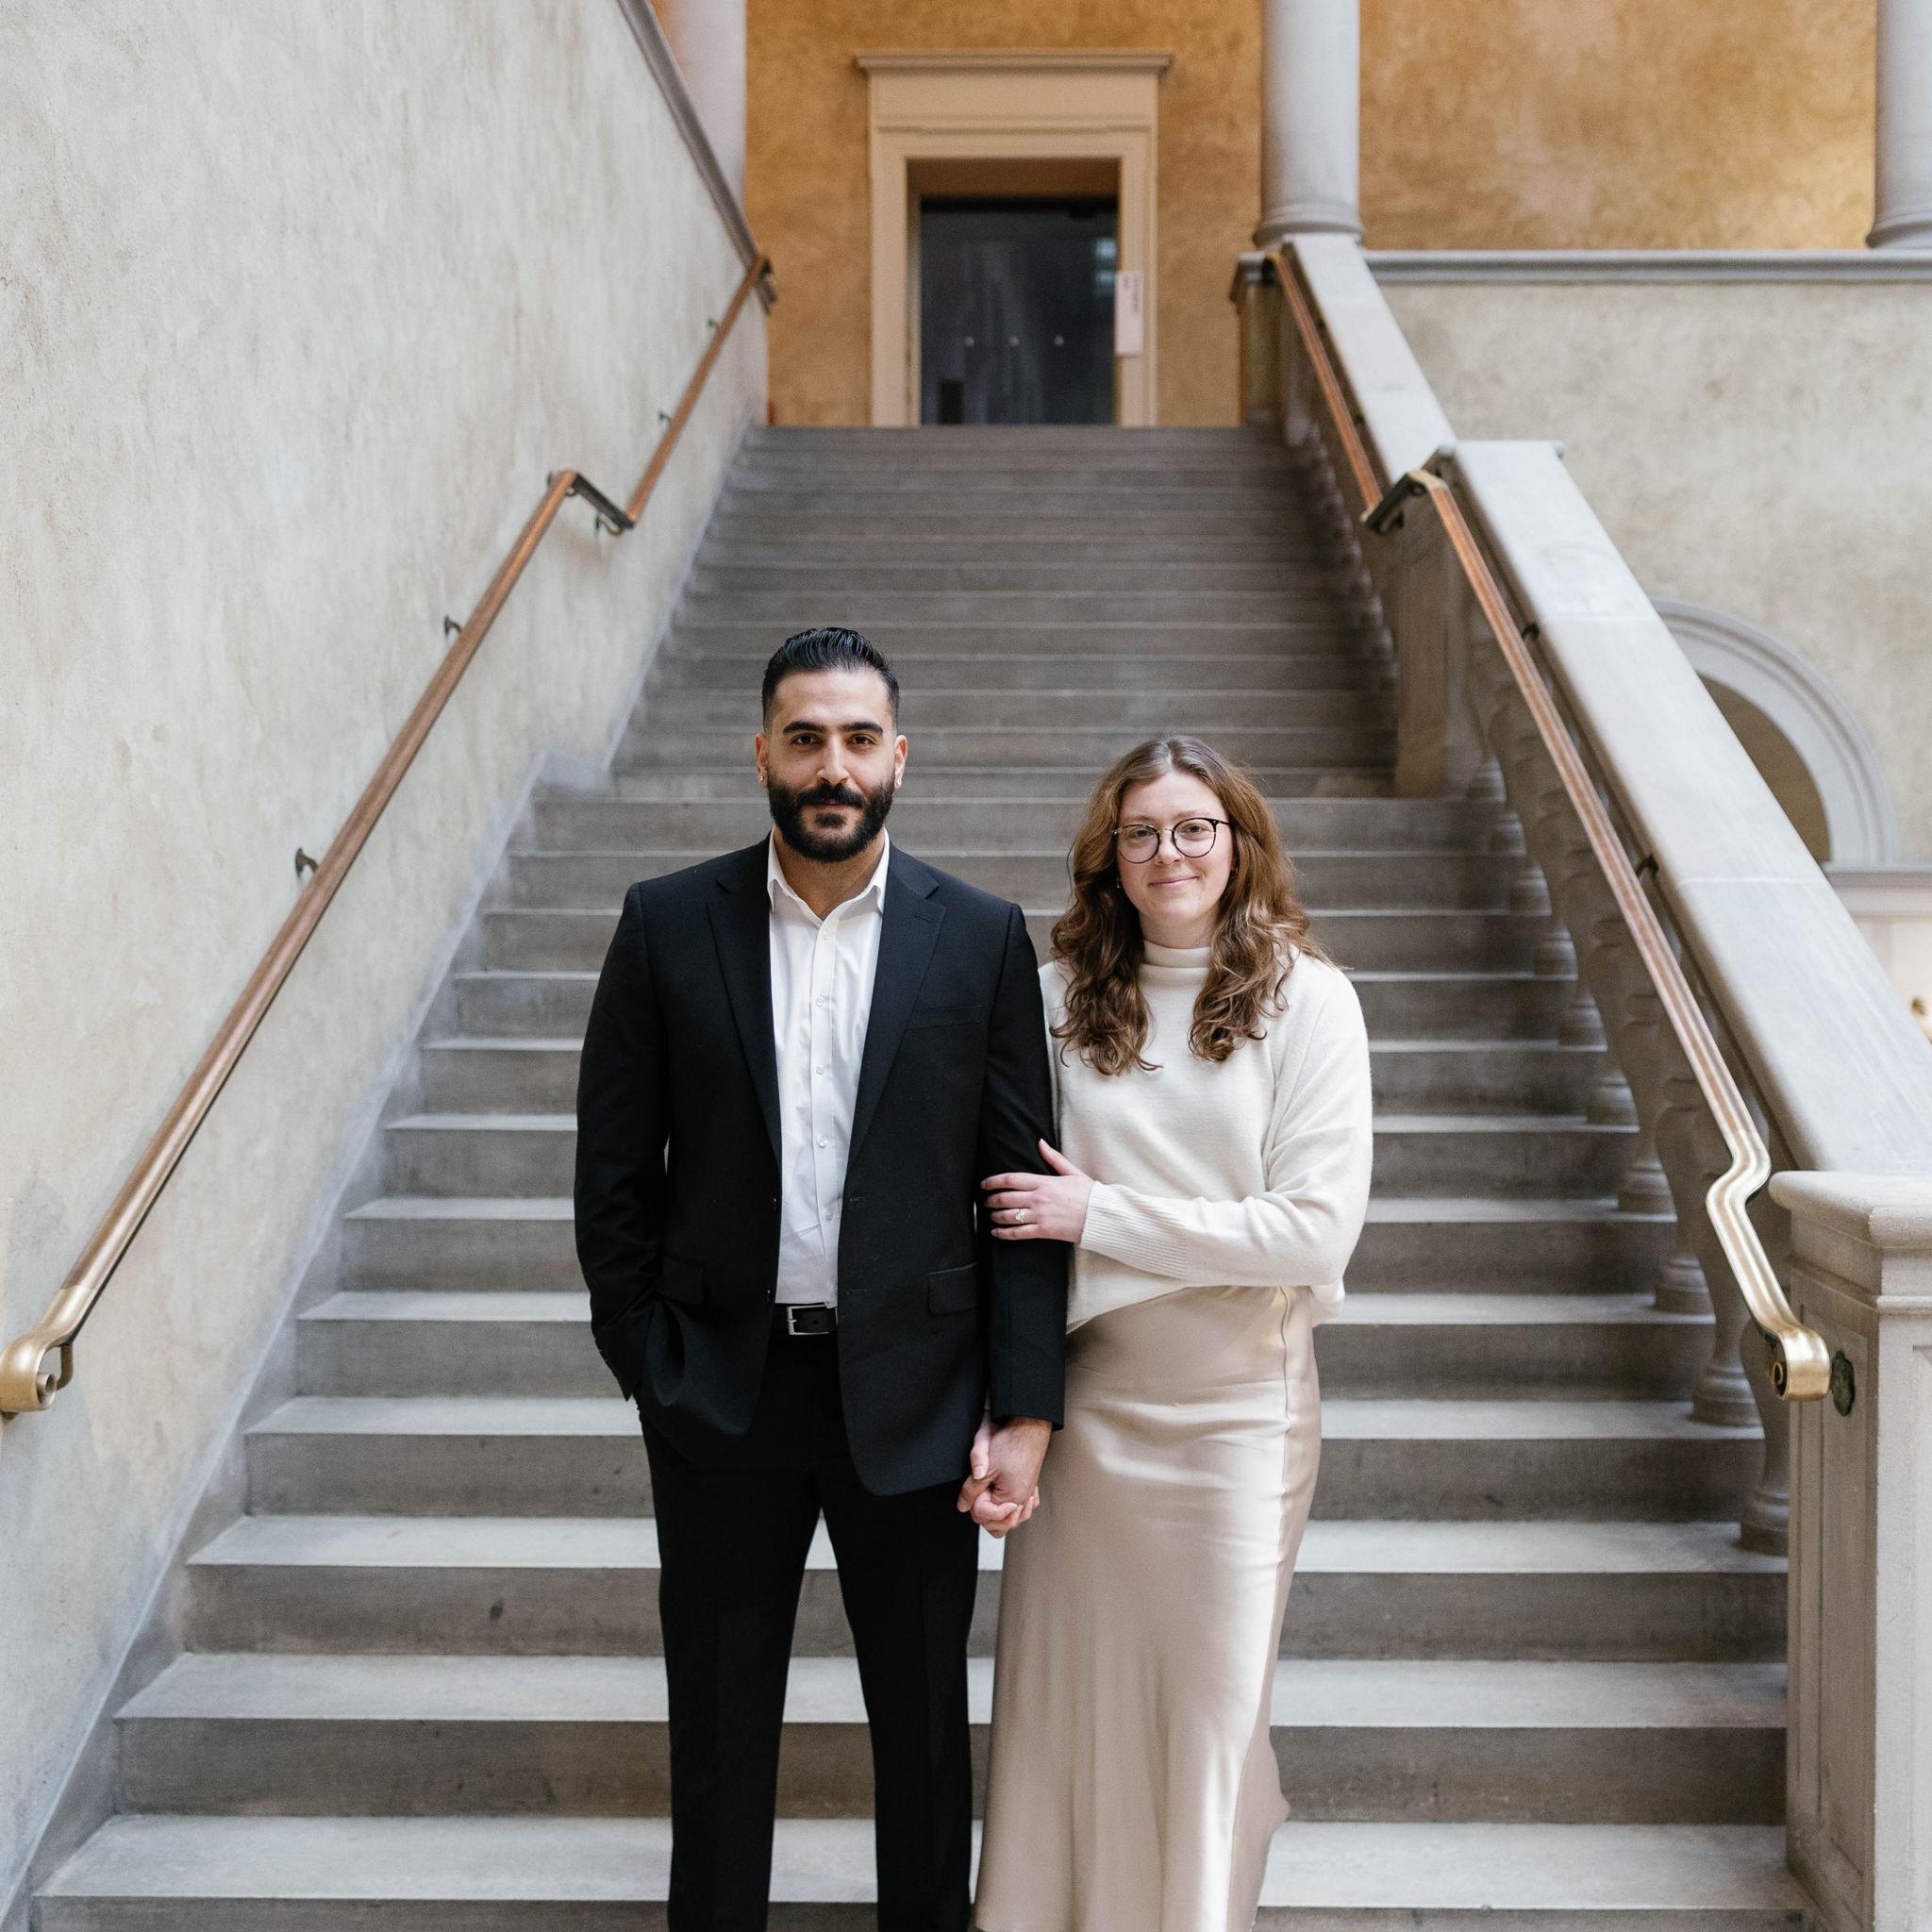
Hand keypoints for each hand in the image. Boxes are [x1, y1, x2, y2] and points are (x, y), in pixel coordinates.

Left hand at [956, 1415, 1050, 1537]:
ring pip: (1013, 1519)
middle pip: (1001, 1525)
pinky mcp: (1031, 1487)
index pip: (987, 1517)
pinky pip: (1024, 1507)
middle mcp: (1023, 1501)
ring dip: (999, 1513)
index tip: (974, 1490)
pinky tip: (1006, 1499)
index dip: (975, 1505)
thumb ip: (971, 1490)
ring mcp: (1029, 1494)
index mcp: (1012, 1499)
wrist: (1029, 1427)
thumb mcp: (984, 1468)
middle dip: (987, 1513)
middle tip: (979, 1494)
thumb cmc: (1011, 1444)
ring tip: (989, 1497)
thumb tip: (963, 1506)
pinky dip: (1014, 1507)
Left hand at [983, 1139, 1092, 1242]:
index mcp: (1044, 1182)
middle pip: (1006, 1197)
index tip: (984, 1184)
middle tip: (985, 1201)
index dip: (993, 1181)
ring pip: (1009, 1215)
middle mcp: (1038, 1198)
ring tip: (990, 1215)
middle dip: (991, 1200)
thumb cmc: (1089, 1194)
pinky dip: (1004, 1233)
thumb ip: (1054, 1158)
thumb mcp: (1072, 1172)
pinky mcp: (1044, 1231)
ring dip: (995, 1215)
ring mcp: (1040, 1216)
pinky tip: (996, 1232)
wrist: (1102, 1216)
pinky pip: (1018, 1233)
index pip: (1011, 1179)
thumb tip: (1040, 1143)